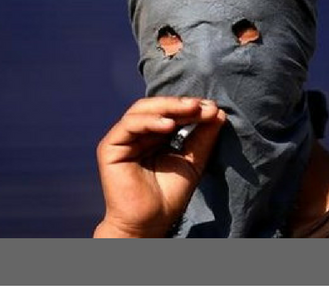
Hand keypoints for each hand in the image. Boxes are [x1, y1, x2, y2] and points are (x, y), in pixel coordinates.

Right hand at [93, 96, 226, 237]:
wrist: (149, 223)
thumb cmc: (168, 197)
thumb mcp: (192, 162)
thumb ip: (203, 139)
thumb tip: (219, 112)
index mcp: (153, 135)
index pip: (170, 113)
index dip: (191, 108)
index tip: (213, 109)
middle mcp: (136, 134)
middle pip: (157, 107)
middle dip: (181, 104)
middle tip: (203, 105)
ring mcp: (122, 139)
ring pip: (142, 110)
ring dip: (168, 107)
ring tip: (191, 109)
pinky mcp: (110, 147)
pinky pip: (129, 126)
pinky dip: (150, 121)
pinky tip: (169, 125)